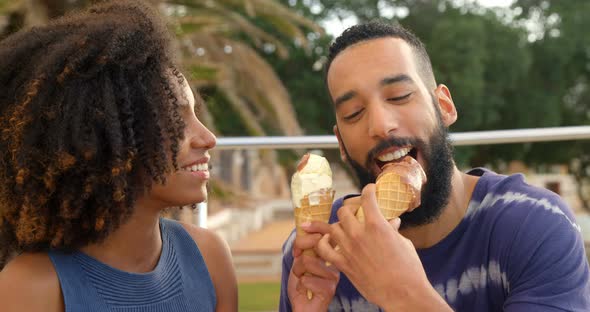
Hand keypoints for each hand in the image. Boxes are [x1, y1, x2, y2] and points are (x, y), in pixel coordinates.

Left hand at [288, 223, 338, 311]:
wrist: (303, 308)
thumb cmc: (302, 286)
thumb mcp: (299, 262)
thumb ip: (303, 247)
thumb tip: (303, 230)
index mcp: (329, 254)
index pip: (321, 234)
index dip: (303, 239)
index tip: (297, 251)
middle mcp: (335, 262)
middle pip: (314, 244)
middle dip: (299, 259)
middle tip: (300, 272)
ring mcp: (334, 275)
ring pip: (308, 261)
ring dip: (299, 274)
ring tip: (304, 282)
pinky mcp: (330, 288)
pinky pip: (307, 279)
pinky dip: (301, 286)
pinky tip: (307, 292)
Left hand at [316, 184, 445, 309]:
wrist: (402, 293)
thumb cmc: (409, 269)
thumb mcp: (404, 244)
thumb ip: (393, 230)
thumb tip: (393, 222)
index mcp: (377, 225)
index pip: (367, 198)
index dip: (368, 190)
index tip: (369, 190)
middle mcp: (359, 234)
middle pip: (344, 212)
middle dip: (349, 209)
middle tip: (355, 212)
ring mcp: (349, 249)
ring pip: (333, 228)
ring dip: (338, 226)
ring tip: (343, 227)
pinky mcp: (343, 264)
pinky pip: (324, 249)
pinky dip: (323, 243)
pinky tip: (327, 241)